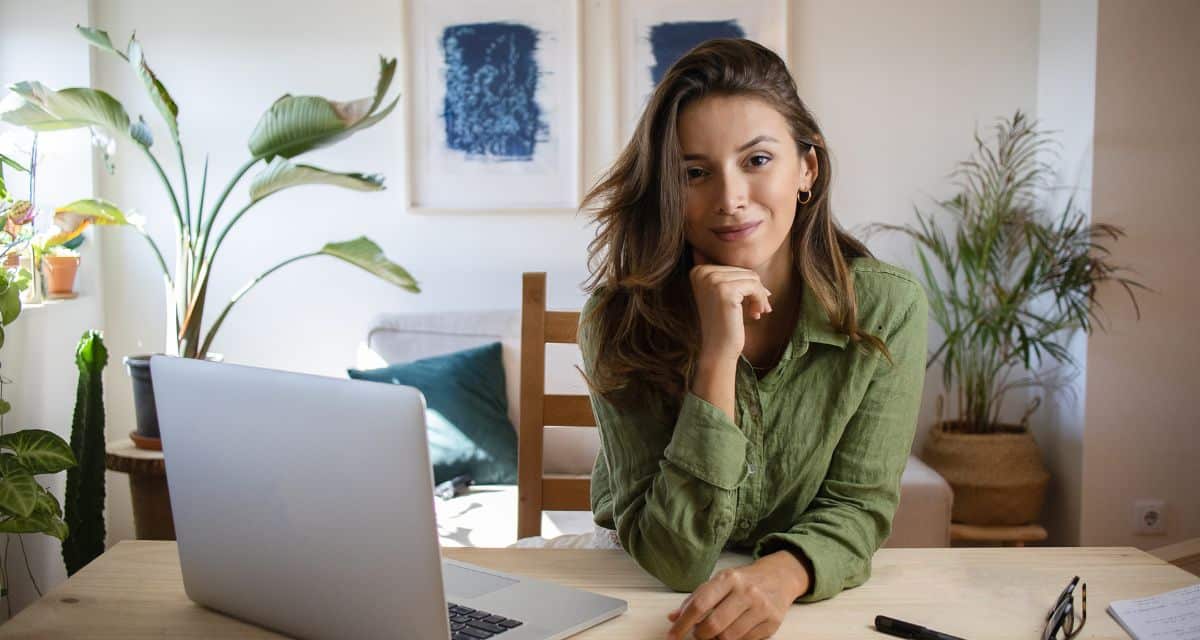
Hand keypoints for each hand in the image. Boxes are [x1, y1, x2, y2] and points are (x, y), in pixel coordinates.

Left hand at [664, 551, 808, 639]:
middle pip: (714, 625)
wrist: (779, 577)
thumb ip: (695, 599)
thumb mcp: (719, 581)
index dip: (683, 623)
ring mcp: (761, 608)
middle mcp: (746, 591)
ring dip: (717, 639)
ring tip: (717, 631)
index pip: (700, 604)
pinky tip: (733, 630)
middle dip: (700, 635)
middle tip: (698, 633)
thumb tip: (673, 617)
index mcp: (728, 578)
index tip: (672, 635)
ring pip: (729, 637)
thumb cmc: (743, 580)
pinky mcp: (772, 622)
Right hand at [689, 248, 772, 363]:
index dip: (747, 286)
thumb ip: (732, 277)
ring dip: (759, 297)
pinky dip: (760, 300)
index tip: (749, 303)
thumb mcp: (723, 294)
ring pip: (752, 278)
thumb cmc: (723, 323)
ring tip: (756, 312)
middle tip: (756, 310)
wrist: (717, 349)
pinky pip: (755, 286)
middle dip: (755, 291)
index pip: (735, 268)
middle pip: (745, 271)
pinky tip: (755, 315)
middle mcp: (702, 272)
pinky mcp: (725, 290)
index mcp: (698, 271)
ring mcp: (712, 281)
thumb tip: (753, 268)